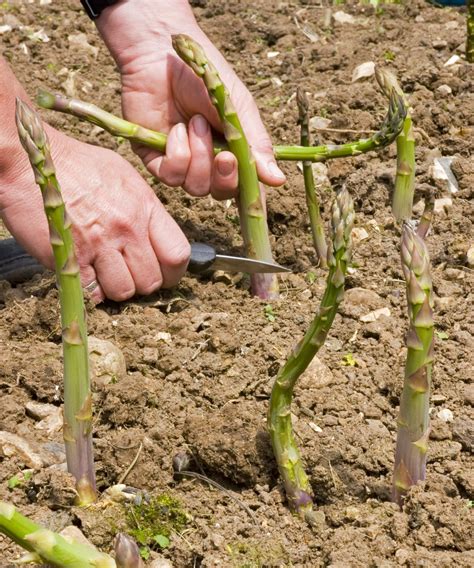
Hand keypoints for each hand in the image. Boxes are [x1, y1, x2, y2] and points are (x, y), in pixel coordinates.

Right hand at [0, 57, 189, 302]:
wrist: (32, 160)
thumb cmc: (77, 164)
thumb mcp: (124, 177)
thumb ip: (144, 209)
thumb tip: (155, 237)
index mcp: (145, 206)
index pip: (178, 255)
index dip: (172, 272)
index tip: (162, 274)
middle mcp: (128, 227)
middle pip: (152, 280)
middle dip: (140, 284)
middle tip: (125, 274)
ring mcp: (100, 244)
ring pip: (124, 291)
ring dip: (114, 289)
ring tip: (101, 273)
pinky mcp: (71, 258)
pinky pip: (92, 293)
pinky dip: (89, 291)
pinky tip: (83, 274)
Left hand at [95, 0, 285, 199]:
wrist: (164, 53)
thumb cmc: (205, 77)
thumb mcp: (239, 110)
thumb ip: (256, 145)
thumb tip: (278, 180)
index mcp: (232, 152)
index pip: (245, 186)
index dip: (251, 196)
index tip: (256, 196)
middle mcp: (207, 162)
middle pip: (220, 193)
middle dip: (225, 177)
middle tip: (224, 155)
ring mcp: (181, 162)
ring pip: (196, 187)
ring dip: (199, 157)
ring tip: (196, 123)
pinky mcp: (155, 158)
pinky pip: (170, 176)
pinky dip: (177, 154)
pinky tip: (177, 129)